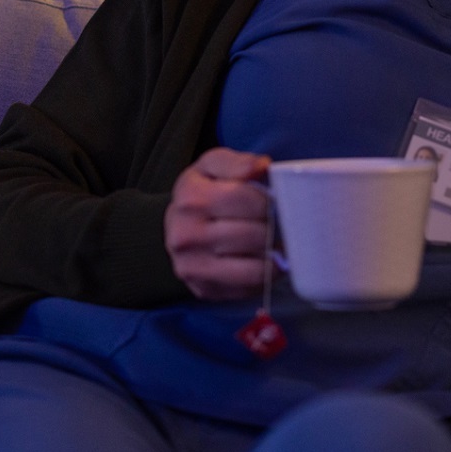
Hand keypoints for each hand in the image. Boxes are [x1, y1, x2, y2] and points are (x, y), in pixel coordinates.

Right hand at [166, 147, 271, 300]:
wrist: (174, 230)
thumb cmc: (200, 194)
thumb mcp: (211, 167)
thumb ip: (237, 162)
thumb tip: (263, 166)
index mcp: (191, 197)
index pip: (246, 200)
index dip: (268, 201)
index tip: (272, 202)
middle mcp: (188, 234)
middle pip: (254, 236)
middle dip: (273, 229)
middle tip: (276, 225)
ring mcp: (194, 266)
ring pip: (254, 269)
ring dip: (274, 258)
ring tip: (275, 246)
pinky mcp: (204, 289)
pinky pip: (248, 289)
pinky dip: (264, 277)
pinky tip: (263, 262)